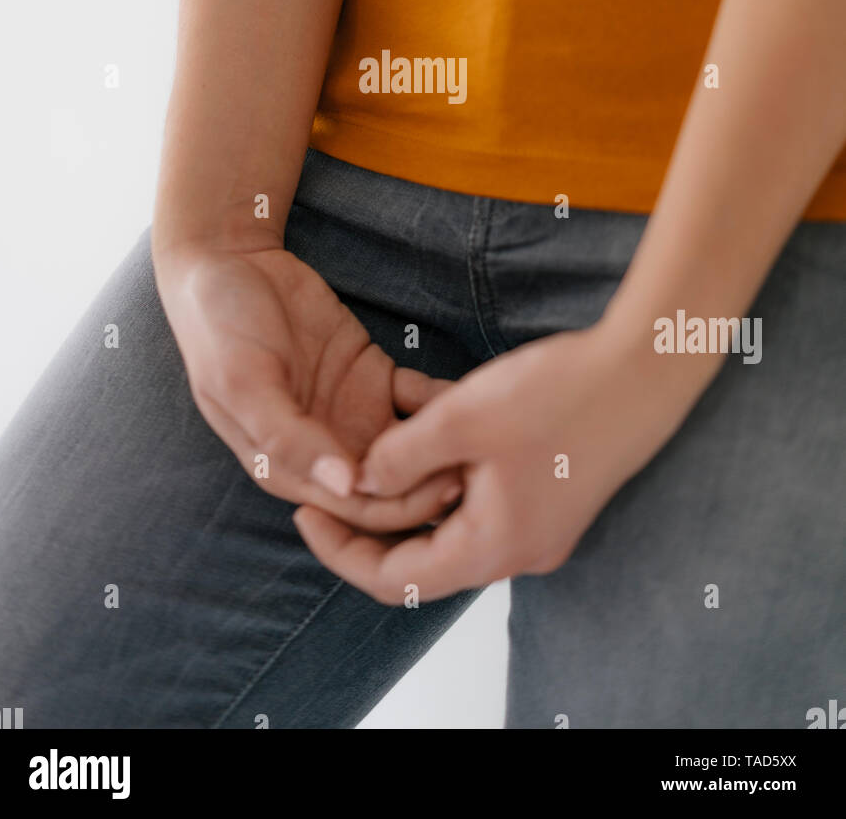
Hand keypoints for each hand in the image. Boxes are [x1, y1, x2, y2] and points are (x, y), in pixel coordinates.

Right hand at [154, 240, 462, 532]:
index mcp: (286, 467)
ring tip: (484, 428)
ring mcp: (353, 413)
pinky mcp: (373, 375)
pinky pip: (419, 400)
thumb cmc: (220, 325)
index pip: (354, 509)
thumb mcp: (243, 382)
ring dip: (445, 446)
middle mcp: (325, 450)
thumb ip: (288, 437)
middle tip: (481, 461)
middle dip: (433, 482)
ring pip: (411, 448)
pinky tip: (477, 394)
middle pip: (391, 487)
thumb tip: (343, 488)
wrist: (231, 258)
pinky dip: (446, 402)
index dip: (401, 505)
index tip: (443, 485)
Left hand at [293, 322, 715, 601]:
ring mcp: (536, 527)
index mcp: (491, 547)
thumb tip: (358, 480)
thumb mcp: (462, 419)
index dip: (339, 550)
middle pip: (421, 554)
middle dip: (371, 516)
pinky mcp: (548, 496)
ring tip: (374, 436)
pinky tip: (428, 413)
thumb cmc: (560, 395)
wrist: (644, 371)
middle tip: (327, 480)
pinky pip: (479, 494)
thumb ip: (401, 456)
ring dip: (411, 482)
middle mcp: (515, 551)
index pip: (394, 578)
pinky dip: (447, 465)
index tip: (303, 511)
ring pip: (449, 516)